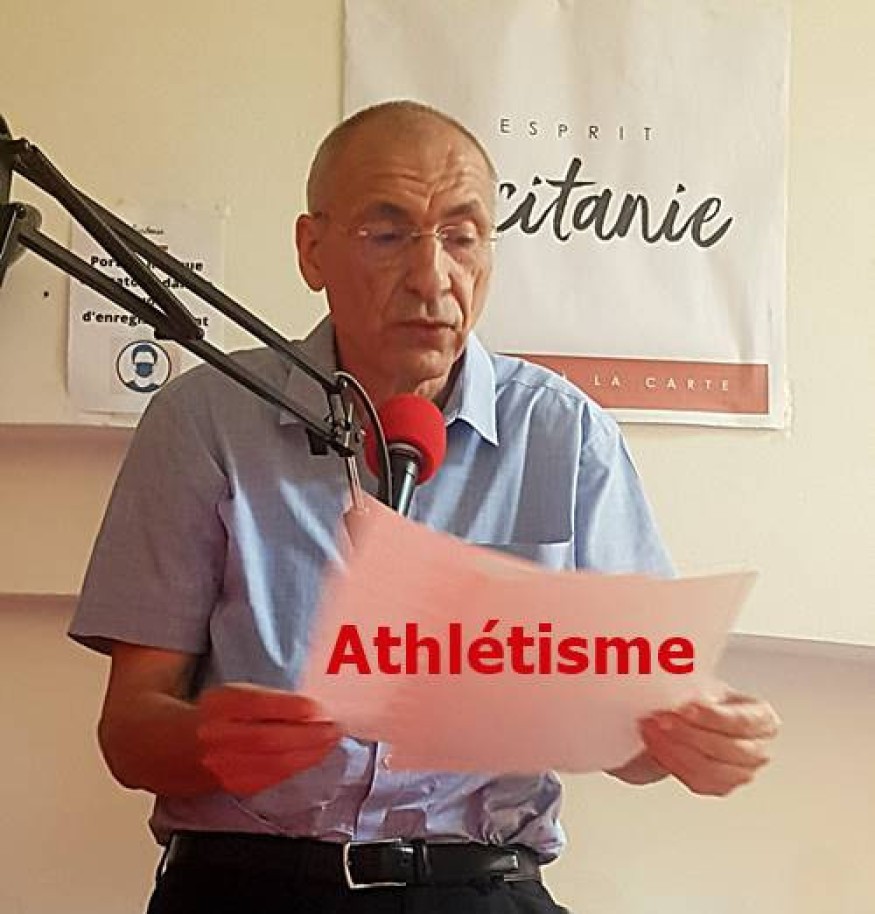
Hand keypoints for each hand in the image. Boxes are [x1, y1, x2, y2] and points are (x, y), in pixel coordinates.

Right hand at [195, 684, 340, 795]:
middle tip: (335, 729)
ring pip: (272, 763)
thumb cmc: (224, 713)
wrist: (184, 745)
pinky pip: (272, 777)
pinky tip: (313, 756)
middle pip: (268, 739)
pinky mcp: (234, 784)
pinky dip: (297, 766)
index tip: (320, 708)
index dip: (291, 708)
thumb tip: (314, 708)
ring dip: (309, 753)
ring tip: (331, 742)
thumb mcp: (243, 693)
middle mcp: (217, 735)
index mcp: (221, 704)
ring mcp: (224, 764)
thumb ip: (275, 700)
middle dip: (308, 735)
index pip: (256, 705)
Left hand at [637, 688, 779, 795]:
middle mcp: (757, 748)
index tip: (686, 708)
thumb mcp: (701, 681)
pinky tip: (657, 747)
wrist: (683, 717)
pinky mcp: (719, 786)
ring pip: (712, 770)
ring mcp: (741, 772)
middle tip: (661, 719)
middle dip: (690, 734)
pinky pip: (698, 782)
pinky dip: (674, 764)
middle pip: (728, 749)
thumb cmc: (697, 697)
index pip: (742, 721)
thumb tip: (677, 672)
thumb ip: (695, 683)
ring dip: (676, 751)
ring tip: (652, 731)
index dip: (713, 717)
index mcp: (761, 717)